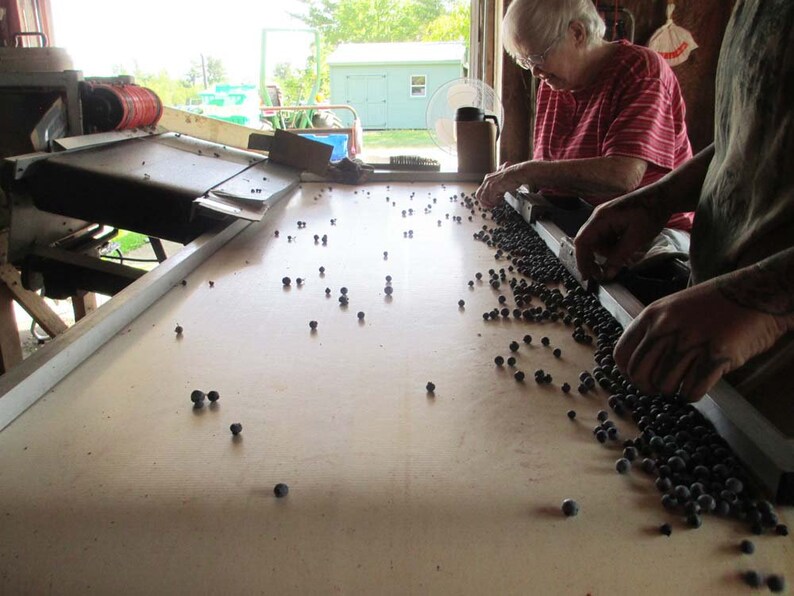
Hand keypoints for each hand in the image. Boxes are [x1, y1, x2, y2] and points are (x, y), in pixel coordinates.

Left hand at [475, 161, 522, 208]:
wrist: (518, 173)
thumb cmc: (512, 177)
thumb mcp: (501, 182)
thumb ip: (496, 188)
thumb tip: (495, 197)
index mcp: (487, 179)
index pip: (480, 192)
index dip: (483, 200)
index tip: (489, 204)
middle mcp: (487, 181)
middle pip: (479, 196)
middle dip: (484, 203)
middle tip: (491, 206)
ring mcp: (490, 183)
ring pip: (484, 198)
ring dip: (491, 203)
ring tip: (498, 203)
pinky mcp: (494, 186)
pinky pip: (492, 199)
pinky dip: (496, 201)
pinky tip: (502, 199)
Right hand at [574, 190, 668, 280]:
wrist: (664, 196)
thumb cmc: (651, 212)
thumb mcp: (636, 238)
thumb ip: (619, 257)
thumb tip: (607, 274)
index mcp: (601, 218)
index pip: (582, 242)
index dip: (582, 260)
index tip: (587, 276)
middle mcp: (599, 217)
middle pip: (589, 243)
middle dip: (597, 259)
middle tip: (605, 273)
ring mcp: (605, 218)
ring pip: (599, 243)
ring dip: (609, 254)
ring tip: (627, 257)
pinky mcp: (612, 221)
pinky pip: (607, 238)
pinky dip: (614, 247)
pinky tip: (627, 249)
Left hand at [614, 279, 787, 399]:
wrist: (754, 293)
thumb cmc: (713, 304)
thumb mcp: (672, 308)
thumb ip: (653, 331)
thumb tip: (634, 365)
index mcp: (652, 316)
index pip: (622, 355)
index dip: (628, 372)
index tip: (639, 378)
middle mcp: (666, 329)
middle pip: (640, 375)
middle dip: (649, 387)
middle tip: (662, 386)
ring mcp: (690, 343)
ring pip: (665, 386)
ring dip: (674, 389)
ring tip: (686, 379)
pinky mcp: (715, 357)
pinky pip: (691, 391)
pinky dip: (693, 394)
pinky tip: (700, 383)